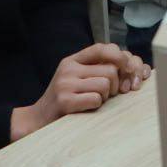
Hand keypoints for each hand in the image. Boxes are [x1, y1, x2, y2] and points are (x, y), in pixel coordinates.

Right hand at [9, 43, 152, 140]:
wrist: (38, 118)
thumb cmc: (64, 98)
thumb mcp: (74, 76)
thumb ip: (94, 67)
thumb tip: (127, 61)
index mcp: (72, 60)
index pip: (101, 48)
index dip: (119, 56)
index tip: (128, 68)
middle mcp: (68, 69)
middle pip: (110, 70)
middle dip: (115, 84)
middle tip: (107, 94)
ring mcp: (66, 84)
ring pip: (105, 84)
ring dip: (106, 97)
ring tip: (95, 100)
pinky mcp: (65, 101)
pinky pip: (96, 99)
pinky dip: (96, 105)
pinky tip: (87, 107)